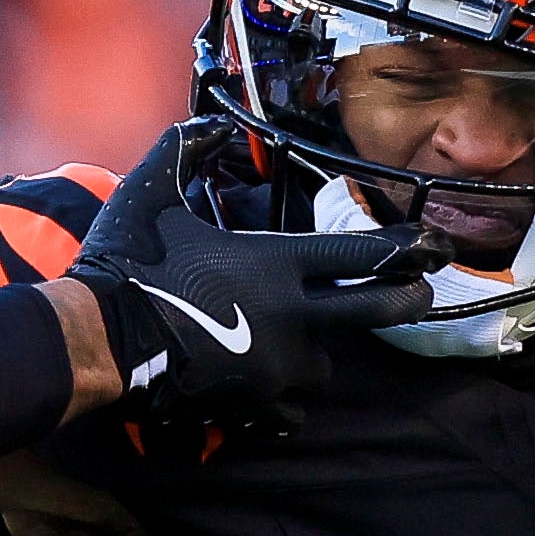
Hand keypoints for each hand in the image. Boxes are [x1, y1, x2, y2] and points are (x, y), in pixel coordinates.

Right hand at [67, 119, 444, 428]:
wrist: (100, 339)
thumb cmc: (129, 264)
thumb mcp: (151, 192)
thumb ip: (185, 149)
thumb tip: (210, 124)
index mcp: (273, 263)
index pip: (362, 253)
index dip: (408, 247)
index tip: (435, 245)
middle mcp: (291, 316)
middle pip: (377, 310)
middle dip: (405, 298)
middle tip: (414, 293)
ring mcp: (276, 366)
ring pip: (328, 365)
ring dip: (320, 354)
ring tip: (300, 345)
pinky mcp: (254, 404)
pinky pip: (288, 412)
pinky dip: (283, 402)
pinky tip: (269, 393)